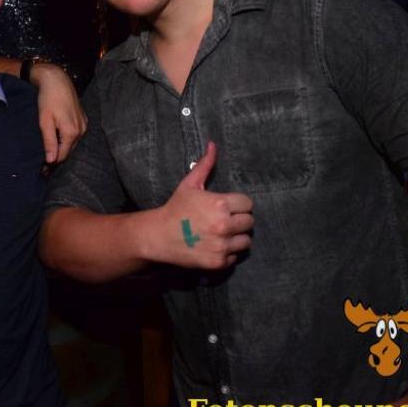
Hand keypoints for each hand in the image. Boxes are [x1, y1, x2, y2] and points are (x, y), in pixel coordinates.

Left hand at [29, 62, 86, 163]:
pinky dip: (66, 139)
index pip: (63, 155)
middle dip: (58, 156)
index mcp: (72, 132)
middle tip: (43, 162)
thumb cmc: (48, 99)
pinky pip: (75, 135)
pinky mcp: (83, 119)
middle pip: (69, 150)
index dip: (52, 163)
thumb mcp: (45, 122)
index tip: (42, 170)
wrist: (57, 80)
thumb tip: (51, 160)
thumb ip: (49, 142)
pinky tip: (57, 137)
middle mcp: (81, 130)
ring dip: (62, 147)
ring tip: (49, 150)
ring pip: (72, 143)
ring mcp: (84, 124)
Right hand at [152, 142, 252, 268]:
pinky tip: (213, 245)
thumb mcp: (189, 185)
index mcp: (220, 204)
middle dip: (238, 220)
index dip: (237, 204)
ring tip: (221, 234)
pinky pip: (235, 257)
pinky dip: (227, 252)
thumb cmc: (175, 208)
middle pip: (249, 222)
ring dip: (236, 238)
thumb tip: (213, 144)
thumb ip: (205, 165)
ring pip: (246, 241)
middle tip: (223, 221)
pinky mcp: (218, 262)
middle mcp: (224, 225)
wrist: (158, 236)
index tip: (226, 207)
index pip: (248, 204)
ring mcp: (222, 245)